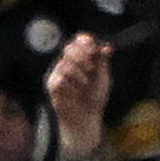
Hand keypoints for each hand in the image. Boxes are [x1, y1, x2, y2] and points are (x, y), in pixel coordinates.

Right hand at [47, 33, 112, 159]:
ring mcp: (59, 72)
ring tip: (84, 86)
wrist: (85, 119)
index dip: (85, 42)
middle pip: (70, 48)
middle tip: (91, 68)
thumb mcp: (103, 79)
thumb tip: (107, 47)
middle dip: (82, 57)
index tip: (93, 49)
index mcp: (83, 58)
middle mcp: (69, 62)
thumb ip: (103, 63)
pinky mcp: (52, 84)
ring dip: (78, 75)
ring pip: (65, 63)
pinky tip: (74, 94)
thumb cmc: (94, 99)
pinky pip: (59, 77)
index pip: (80, 41)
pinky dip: (69, 86)